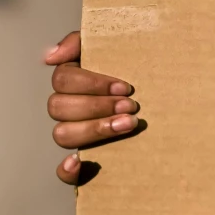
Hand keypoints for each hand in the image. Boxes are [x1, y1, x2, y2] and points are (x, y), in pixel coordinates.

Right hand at [44, 30, 143, 183]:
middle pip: (60, 108)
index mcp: (71, 82)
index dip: (92, 84)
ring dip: (93, 129)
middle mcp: (67, 109)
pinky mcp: (83, 161)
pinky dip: (67, 170)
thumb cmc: (132, 70)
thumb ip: (79, 42)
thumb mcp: (109, 46)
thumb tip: (50, 57)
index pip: (64, 81)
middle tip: (131, 106)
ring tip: (128, 124)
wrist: (164, 93)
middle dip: (97, 106)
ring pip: (63, 134)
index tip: (126, 87)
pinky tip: (80, 162)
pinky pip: (63, 172)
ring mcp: (74, 134)